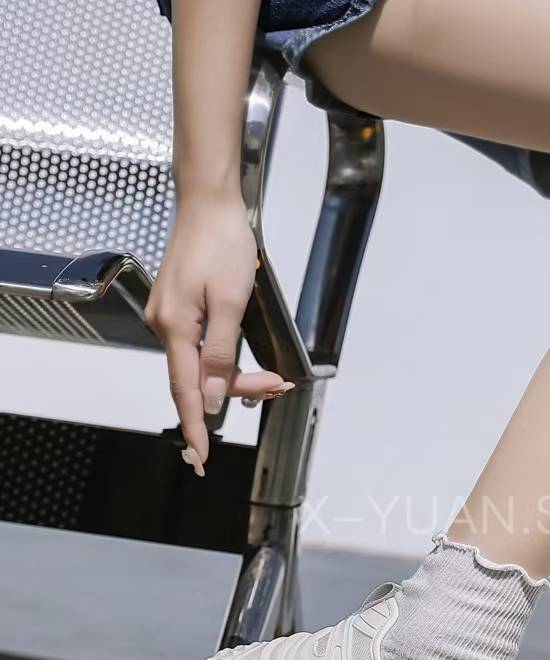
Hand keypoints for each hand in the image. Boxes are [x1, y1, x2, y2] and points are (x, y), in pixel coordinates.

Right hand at [145, 194, 289, 472]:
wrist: (209, 202)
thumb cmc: (223, 242)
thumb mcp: (231, 301)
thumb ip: (220, 353)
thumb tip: (210, 397)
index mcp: (176, 327)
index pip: (186, 391)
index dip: (195, 427)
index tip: (200, 457)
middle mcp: (165, 324)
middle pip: (196, 379)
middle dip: (235, 392)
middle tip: (276, 389)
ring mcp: (169, 314)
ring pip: (199, 363)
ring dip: (232, 376)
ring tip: (270, 380)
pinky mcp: (177, 305)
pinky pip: (197, 345)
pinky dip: (220, 359)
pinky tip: (240, 364)